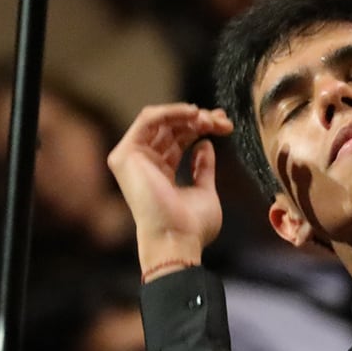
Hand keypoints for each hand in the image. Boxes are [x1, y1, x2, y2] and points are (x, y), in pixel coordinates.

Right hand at [106, 103, 233, 270]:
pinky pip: (147, 120)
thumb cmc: (192, 226)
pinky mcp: (126, 154)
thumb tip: (205, 144)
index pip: (178, 140)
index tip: (225, 125)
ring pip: (160, 120)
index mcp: (160, 174)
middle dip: (199, 119)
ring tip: (211, 120)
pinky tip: (193, 113)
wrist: (177, 239)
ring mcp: (132, 159)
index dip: (201, 128)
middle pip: (171, 128)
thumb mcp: (204, 191)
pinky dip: (171, 111)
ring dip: (188, 115)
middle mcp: (144, 165)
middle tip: (223, 121)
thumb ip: (203, 168)